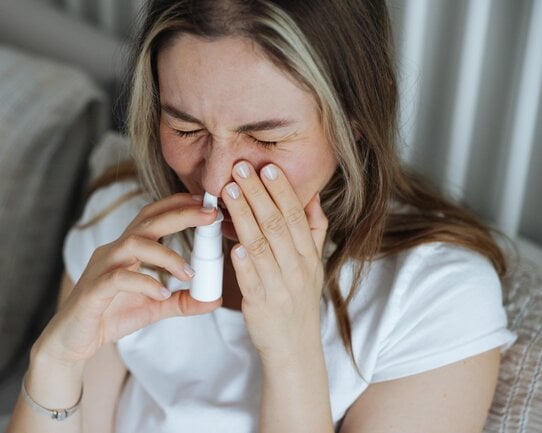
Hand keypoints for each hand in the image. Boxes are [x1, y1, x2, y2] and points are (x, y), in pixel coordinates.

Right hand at [35, 193, 221, 366]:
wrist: (71, 341)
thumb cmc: (109, 317)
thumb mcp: (153, 308)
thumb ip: (182, 301)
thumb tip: (214, 299)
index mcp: (125, 250)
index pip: (151, 217)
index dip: (176, 205)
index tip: (205, 202)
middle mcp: (113, 252)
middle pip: (146, 222)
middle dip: (180, 215)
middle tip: (209, 215)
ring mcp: (101, 268)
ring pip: (133, 245)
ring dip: (166, 255)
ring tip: (189, 272)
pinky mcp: (93, 290)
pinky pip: (119, 278)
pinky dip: (144, 282)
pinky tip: (162, 293)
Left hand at [222, 161, 327, 364]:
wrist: (294, 348)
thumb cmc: (298, 301)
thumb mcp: (314, 265)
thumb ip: (313, 231)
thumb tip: (312, 197)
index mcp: (308, 256)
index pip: (296, 216)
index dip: (282, 190)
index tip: (267, 167)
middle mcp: (297, 269)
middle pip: (277, 225)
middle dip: (257, 194)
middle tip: (240, 168)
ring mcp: (279, 287)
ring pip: (260, 246)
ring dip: (244, 217)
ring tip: (228, 192)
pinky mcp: (261, 306)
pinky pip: (251, 281)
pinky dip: (243, 263)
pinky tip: (232, 244)